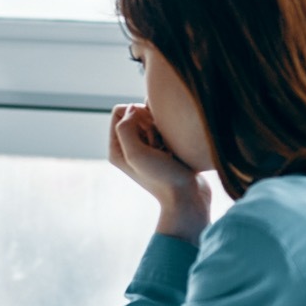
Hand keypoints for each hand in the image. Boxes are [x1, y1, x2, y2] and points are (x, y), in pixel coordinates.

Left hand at [109, 103, 210, 243]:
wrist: (188, 197)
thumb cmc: (162, 177)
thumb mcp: (136, 154)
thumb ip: (125, 128)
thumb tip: (132, 108)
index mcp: (116, 147)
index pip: (119, 112)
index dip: (135, 114)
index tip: (148, 132)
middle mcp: (128, 146)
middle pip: (136, 114)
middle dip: (150, 122)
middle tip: (159, 145)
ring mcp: (147, 148)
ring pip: (152, 120)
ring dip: (162, 129)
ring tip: (167, 149)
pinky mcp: (164, 149)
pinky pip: (165, 129)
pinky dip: (171, 134)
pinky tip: (174, 150)